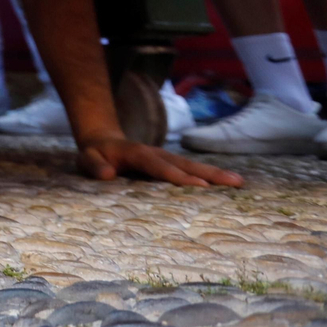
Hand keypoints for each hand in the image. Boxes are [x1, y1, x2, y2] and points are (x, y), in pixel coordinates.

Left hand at [76, 134, 242, 187]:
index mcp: (137, 153)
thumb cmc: (94, 155)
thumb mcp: (86, 159)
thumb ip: (94, 166)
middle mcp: (156, 153)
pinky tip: (228, 185)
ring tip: (239, 182)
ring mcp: (166, 157)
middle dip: (209, 173)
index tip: (198, 185)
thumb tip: (106, 174)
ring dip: (215, 173)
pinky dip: (210, 175)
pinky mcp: (170, 163)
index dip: (178, 175)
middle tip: (235, 182)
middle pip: (185, 163)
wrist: (101, 141)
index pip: (159, 166)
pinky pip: (192, 169)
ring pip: (193, 164)